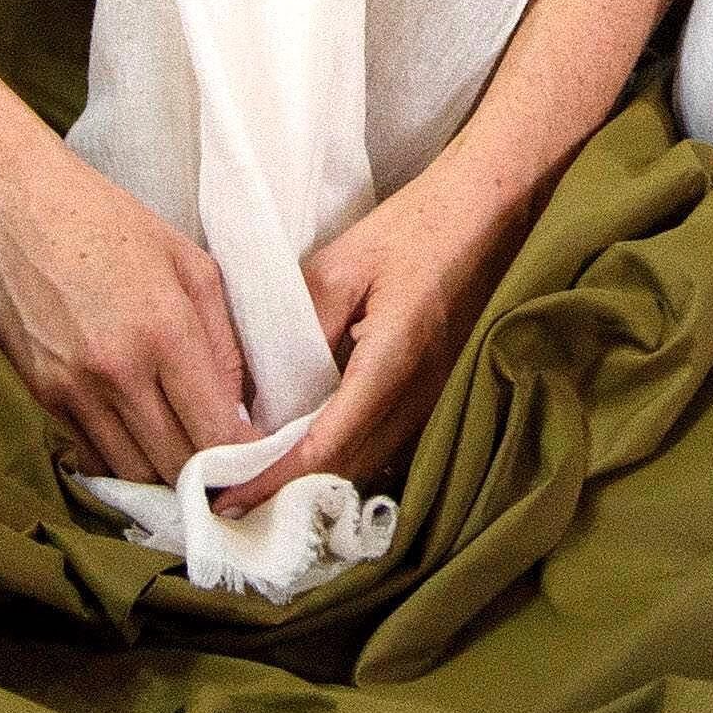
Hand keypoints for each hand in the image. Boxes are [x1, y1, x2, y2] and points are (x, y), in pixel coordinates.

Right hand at [0, 134, 253, 488]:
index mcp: (166, 331)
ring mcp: (70, 388)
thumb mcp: (190, 262)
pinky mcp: (35, 394)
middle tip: (225, 468)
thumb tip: (242, 404)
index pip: (215, 431)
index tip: (256, 458)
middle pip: (173, 464)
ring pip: (129, 470)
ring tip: (182, 456)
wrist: (13, 202)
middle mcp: (117, 370)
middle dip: (206, 475)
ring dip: (160, 472)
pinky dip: (115, 459)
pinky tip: (135, 440)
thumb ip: (224, 338)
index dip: (243, 457)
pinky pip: (86, 454)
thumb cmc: (110, 222)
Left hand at [214, 153, 531, 517]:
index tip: (229, 499)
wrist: (484, 213)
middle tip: (230, 500)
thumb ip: (299, 328)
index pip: (325, 445)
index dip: (274, 479)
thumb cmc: (412, 229)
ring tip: (261, 485)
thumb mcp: (341, 266)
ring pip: (369, 465)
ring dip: (316, 482)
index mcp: (392, 360)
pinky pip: (389, 448)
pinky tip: (313, 459)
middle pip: (346, 469)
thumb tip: (260, 394)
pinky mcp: (441, 395)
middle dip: (287, 492)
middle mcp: (421, 394)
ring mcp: (437, 400)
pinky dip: (347, 462)